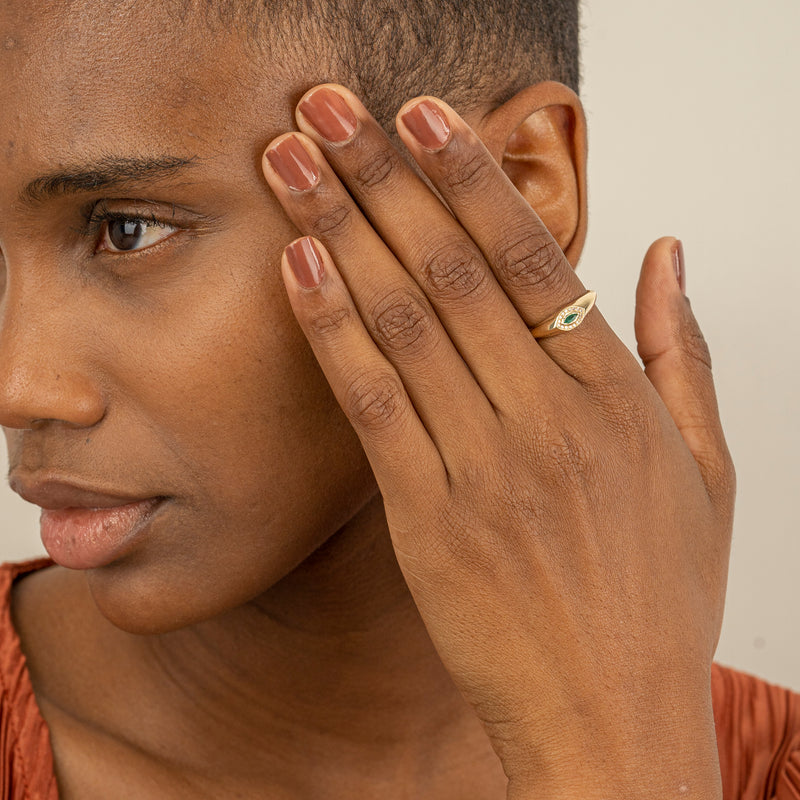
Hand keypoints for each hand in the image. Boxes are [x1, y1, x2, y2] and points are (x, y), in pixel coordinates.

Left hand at [262, 84, 734, 798]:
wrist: (612, 717)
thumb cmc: (658, 599)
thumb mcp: (706, 473)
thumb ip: (680, 356)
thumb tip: (667, 255)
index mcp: (617, 399)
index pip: (534, 255)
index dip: (469, 176)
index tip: (421, 116)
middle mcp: (550, 418)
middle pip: (453, 267)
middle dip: (382, 175)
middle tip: (328, 108)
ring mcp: (485, 467)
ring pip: (404, 319)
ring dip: (340, 228)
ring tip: (291, 159)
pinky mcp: (428, 518)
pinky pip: (372, 403)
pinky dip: (332, 328)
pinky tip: (297, 264)